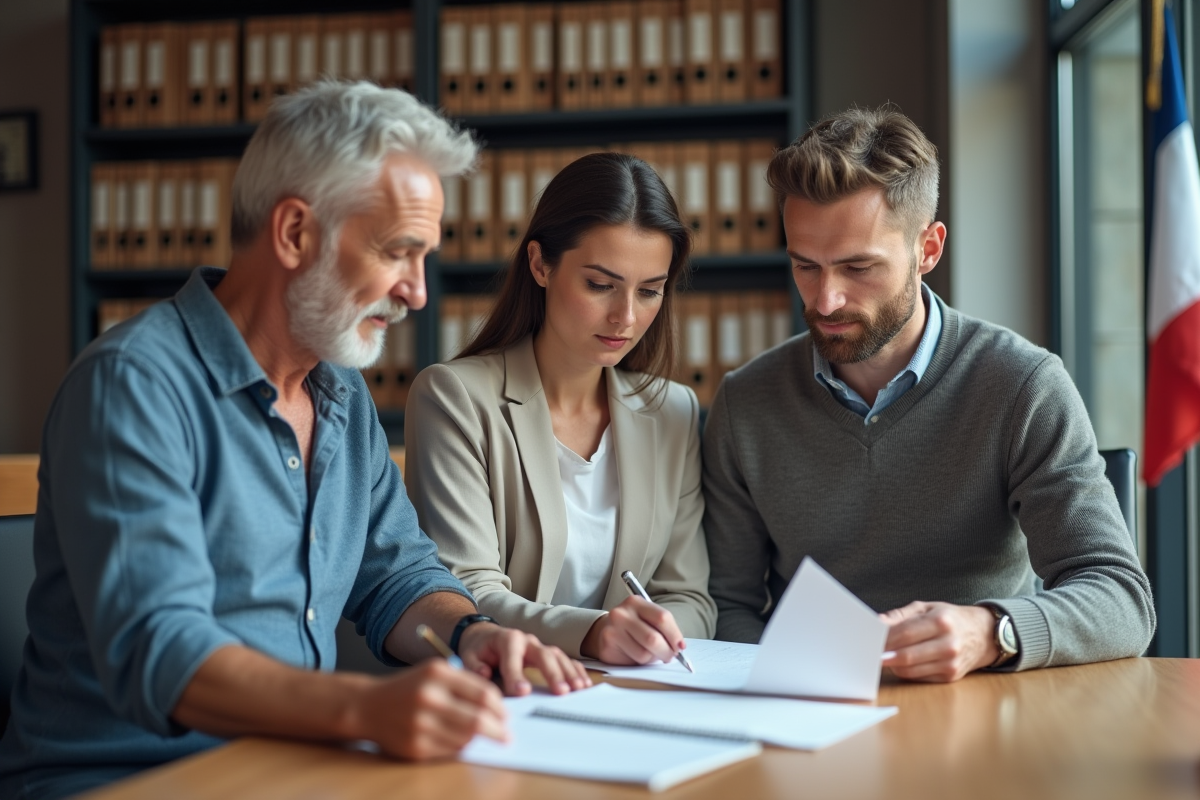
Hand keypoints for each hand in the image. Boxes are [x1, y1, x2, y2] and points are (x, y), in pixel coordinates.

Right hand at [352, 659, 507, 760]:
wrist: (368, 706)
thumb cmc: (409, 687)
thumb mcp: (435, 671)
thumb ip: (465, 682)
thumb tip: (497, 705)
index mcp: (437, 674)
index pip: (484, 694)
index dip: (500, 707)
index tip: (506, 715)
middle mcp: (429, 698)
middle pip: (478, 720)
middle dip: (498, 730)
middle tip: (506, 735)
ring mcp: (421, 725)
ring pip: (467, 738)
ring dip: (479, 740)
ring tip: (481, 736)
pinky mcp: (415, 747)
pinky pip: (451, 751)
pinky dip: (461, 747)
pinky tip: (460, 741)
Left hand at [457, 622, 591, 695]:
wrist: (484, 637)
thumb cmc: (478, 649)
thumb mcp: (468, 655)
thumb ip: (474, 665)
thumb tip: (484, 674)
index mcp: (506, 639)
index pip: (513, 657)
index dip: (517, 674)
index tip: (522, 692)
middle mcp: (527, 640)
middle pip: (543, 654)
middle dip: (552, 673)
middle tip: (561, 692)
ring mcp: (539, 646)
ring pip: (558, 656)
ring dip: (569, 672)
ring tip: (578, 689)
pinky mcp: (547, 654)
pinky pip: (565, 660)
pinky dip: (575, 670)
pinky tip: (584, 684)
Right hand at [580, 596, 685, 665]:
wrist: (604, 630)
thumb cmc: (633, 626)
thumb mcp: (647, 618)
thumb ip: (663, 628)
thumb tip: (679, 646)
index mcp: (635, 602)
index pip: (662, 618)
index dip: (675, 635)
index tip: (680, 646)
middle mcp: (621, 613)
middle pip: (653, 638)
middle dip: (667, 651)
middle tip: (670, 656)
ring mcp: (612, 630)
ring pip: (644, 653)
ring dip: (653, 658)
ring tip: (651, 654)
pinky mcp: (607, 647)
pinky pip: (633, 660)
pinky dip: (641, 662)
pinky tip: (637, 655)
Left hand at [880, 601, 997, 681]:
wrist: (982, 635)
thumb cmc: (950, 619)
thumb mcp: (927, 608)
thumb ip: (900, 615)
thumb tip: (878, 622)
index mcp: (941, 622)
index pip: (905, 633)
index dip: (884, 639)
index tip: (869, 639)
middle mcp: (948, 644)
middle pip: (906, 655)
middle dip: (884, 655)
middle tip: (870, 653)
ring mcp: (951, 663)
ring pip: (910, 670)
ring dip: (892, 665)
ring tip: (885, 656)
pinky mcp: (950, 677)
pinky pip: (918, 677)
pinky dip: (905, 671)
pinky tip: (902, 662)